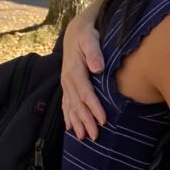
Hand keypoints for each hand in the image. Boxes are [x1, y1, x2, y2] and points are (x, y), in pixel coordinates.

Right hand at [61, 17, 106, 139]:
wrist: (75, 31)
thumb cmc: (87, 34)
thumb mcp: (91, 38)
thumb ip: (94, 52)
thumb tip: (98, 68)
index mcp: (75, 71)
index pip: (85, 93)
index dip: (94, 107)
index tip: (103, 120)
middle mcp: (68, 80)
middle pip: (77, 104)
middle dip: (86, 121)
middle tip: (95, 136)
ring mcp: (66, 84)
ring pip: (71, 107)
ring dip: (76, 122)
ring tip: (82, 138)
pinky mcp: (67, 85)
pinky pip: (65, 103)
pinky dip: (68, 116)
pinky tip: (70, 128)